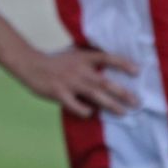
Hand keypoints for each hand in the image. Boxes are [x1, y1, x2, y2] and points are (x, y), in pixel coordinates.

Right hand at [16, 47, 138, 117]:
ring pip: (94, 95)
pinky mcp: (59, 93)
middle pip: (105, 82)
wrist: (30, 64)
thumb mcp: (73, 54)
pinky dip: (84, 110)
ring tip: (123, 112)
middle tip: (137, 101)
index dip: (122, 64)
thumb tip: (108, 64)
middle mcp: (78, 69)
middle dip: (123, 93)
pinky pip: (75, 105)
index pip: (107, 58)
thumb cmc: (54, 61)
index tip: (137, 71)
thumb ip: (89, 58)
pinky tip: (90, 113)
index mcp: (83, 57)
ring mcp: (69, 82)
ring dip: (111, 105)